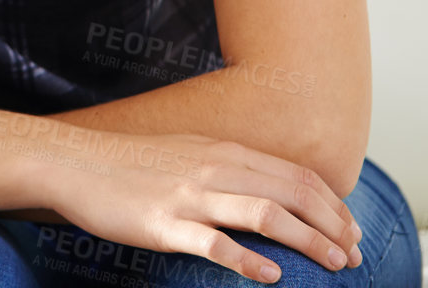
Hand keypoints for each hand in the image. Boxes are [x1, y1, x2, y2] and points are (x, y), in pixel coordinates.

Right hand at [47, 131, 362, 282]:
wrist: (72, 162)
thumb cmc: (128, 164)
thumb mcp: (185, 154)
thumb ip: (225, 168)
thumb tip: (266, 190)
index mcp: (221, 151)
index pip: (295, 175)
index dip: (332, 204)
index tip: (350, 230)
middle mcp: (212, 169)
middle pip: (292, 193)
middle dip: (334, 226)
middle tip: (354, 255)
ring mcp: (189, 196)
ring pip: (266, 214)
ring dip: (309, 241)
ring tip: (335, 265)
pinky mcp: (164, 224)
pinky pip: (215, 243)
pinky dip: (249, 260)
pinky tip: (270, 276)